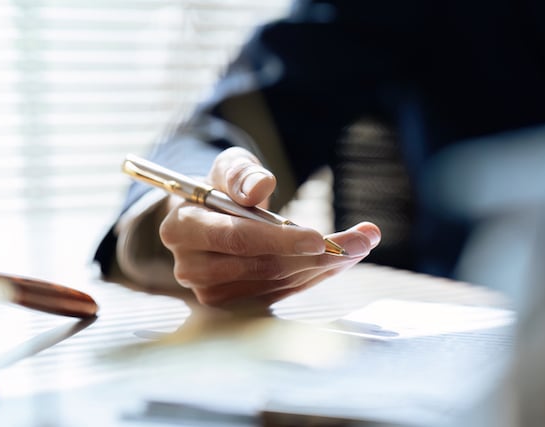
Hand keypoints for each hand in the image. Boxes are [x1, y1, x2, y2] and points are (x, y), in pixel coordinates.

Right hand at [159, 147, 380, 306]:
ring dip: (323, 266)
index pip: (236, 238)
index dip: (279, 239)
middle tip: (363, 240)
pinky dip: (314, 276)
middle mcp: (190, 267)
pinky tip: (339, 259)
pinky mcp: (231, 306)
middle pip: (262, 266)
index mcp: (181, 229)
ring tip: (359, 244)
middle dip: (317, 254)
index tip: (320, 237)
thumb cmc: (221, 189)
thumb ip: (240, 172)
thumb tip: (258, 187)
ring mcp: (210, 293)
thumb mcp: (228, 167)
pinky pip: (280, 293)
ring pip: (276, 283)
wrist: (207, 221)